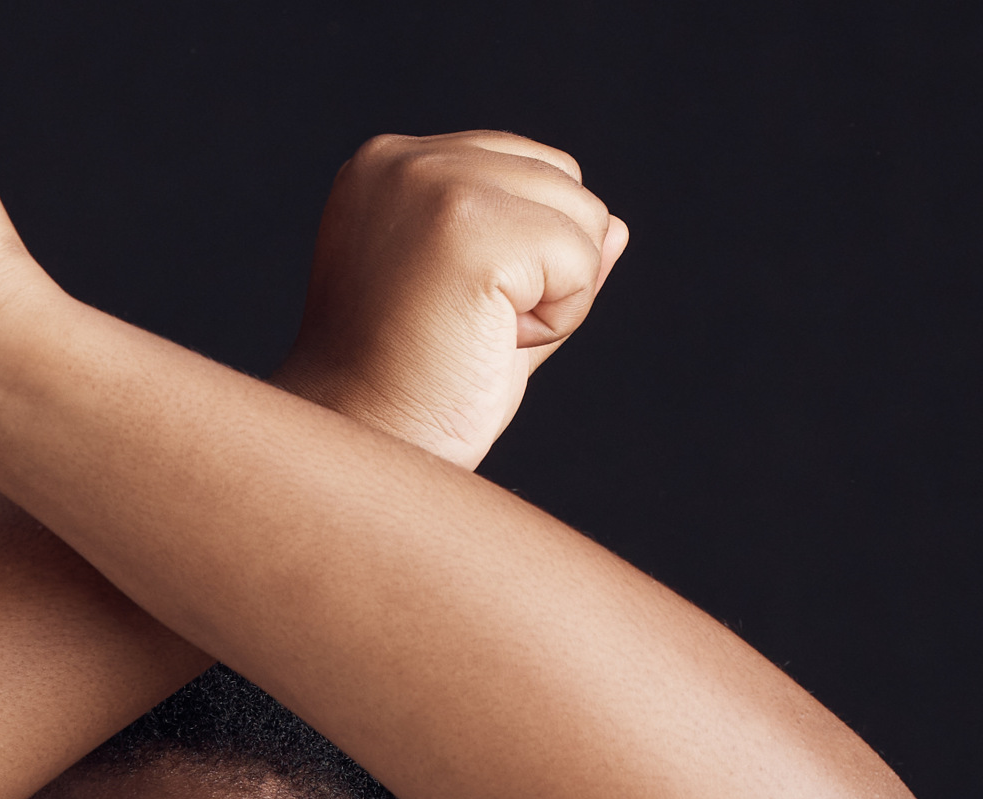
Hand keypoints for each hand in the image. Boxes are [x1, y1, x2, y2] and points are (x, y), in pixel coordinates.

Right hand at [273, 133, 626, 470]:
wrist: (366, 455)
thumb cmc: (412, 399)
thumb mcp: (479, 310)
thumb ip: (540, 257)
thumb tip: (616, 226)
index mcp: (393, 166)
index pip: (526, 169)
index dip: (521, 256)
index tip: (446, 312)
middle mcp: (406, 160)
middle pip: (564, 180)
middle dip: (542, 270)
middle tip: (462, 332)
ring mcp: (434, 186)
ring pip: (583, 216)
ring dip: (551, 297)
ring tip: (472, 338)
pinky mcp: (467, 229)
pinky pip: (581, 261)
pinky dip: (557, 323)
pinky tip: (486, 347)